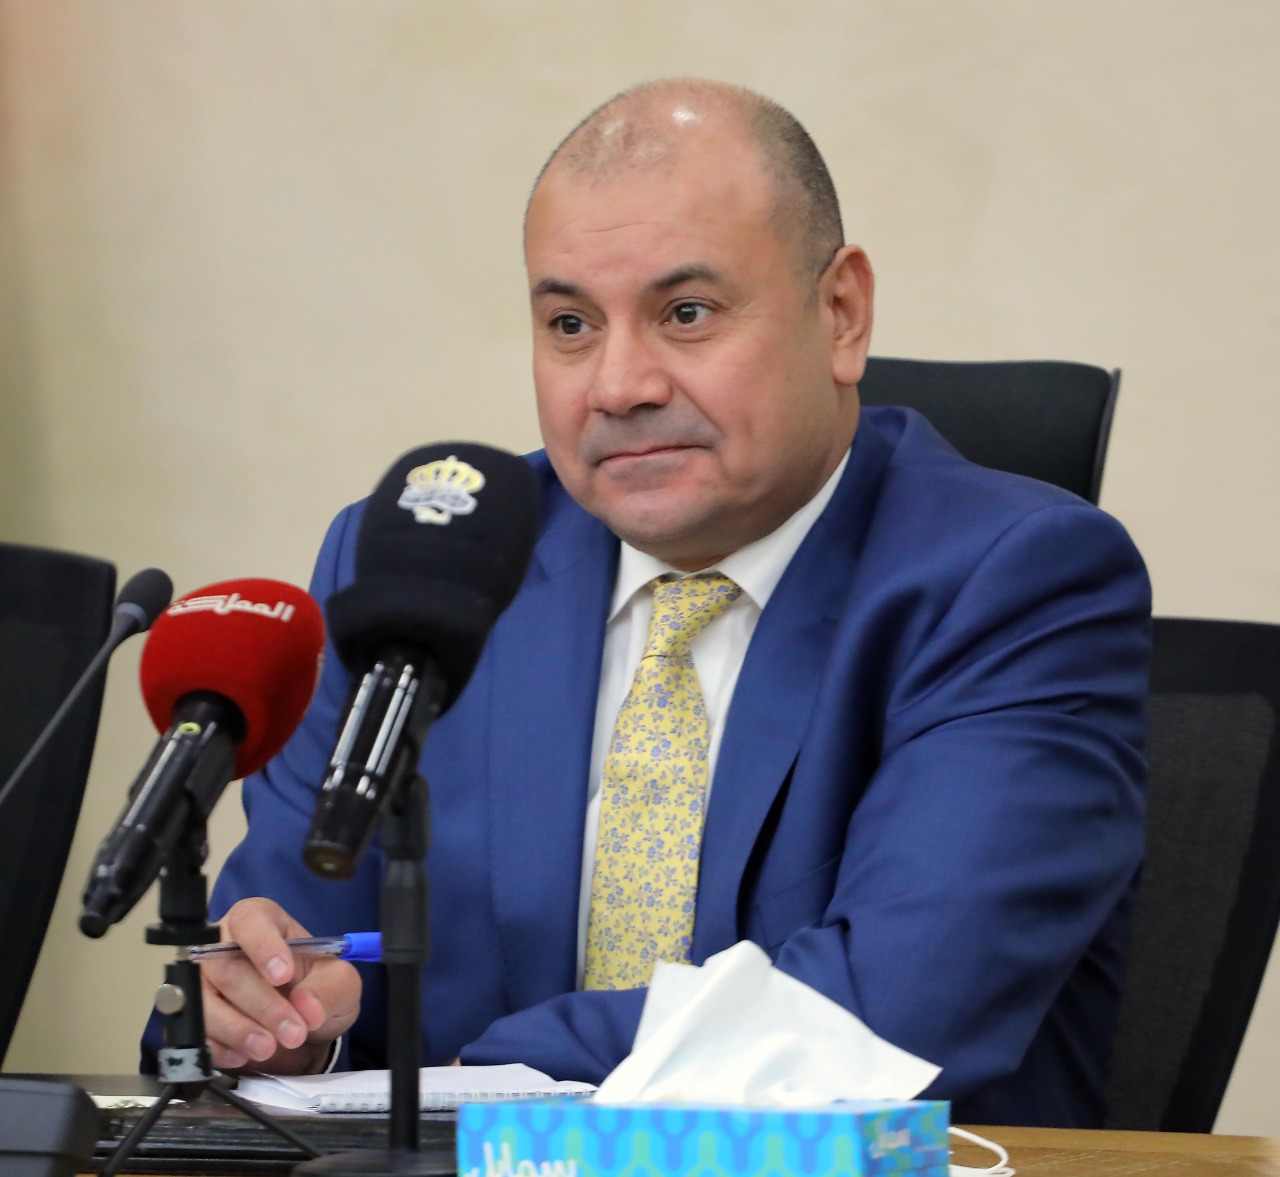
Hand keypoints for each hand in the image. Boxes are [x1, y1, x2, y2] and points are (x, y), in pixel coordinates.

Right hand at [199, 897, 361, 1074]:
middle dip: (262, 1005)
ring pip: (204, 1002)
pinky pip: (194, 1032)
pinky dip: (219, 1047)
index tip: (283, 975)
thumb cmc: (316, 988)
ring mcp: (202, 981)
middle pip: (227, 968)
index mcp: (261, 920)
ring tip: (268, 1048)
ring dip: (237, 1029)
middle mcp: (222, 944)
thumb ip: (329, 989)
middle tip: (293, 1033)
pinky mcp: (193, 1018)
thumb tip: (307, 1007)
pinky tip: (244, 1055)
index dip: (264, 946)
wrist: (301, 1026)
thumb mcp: (339, 983)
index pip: (250, 921)